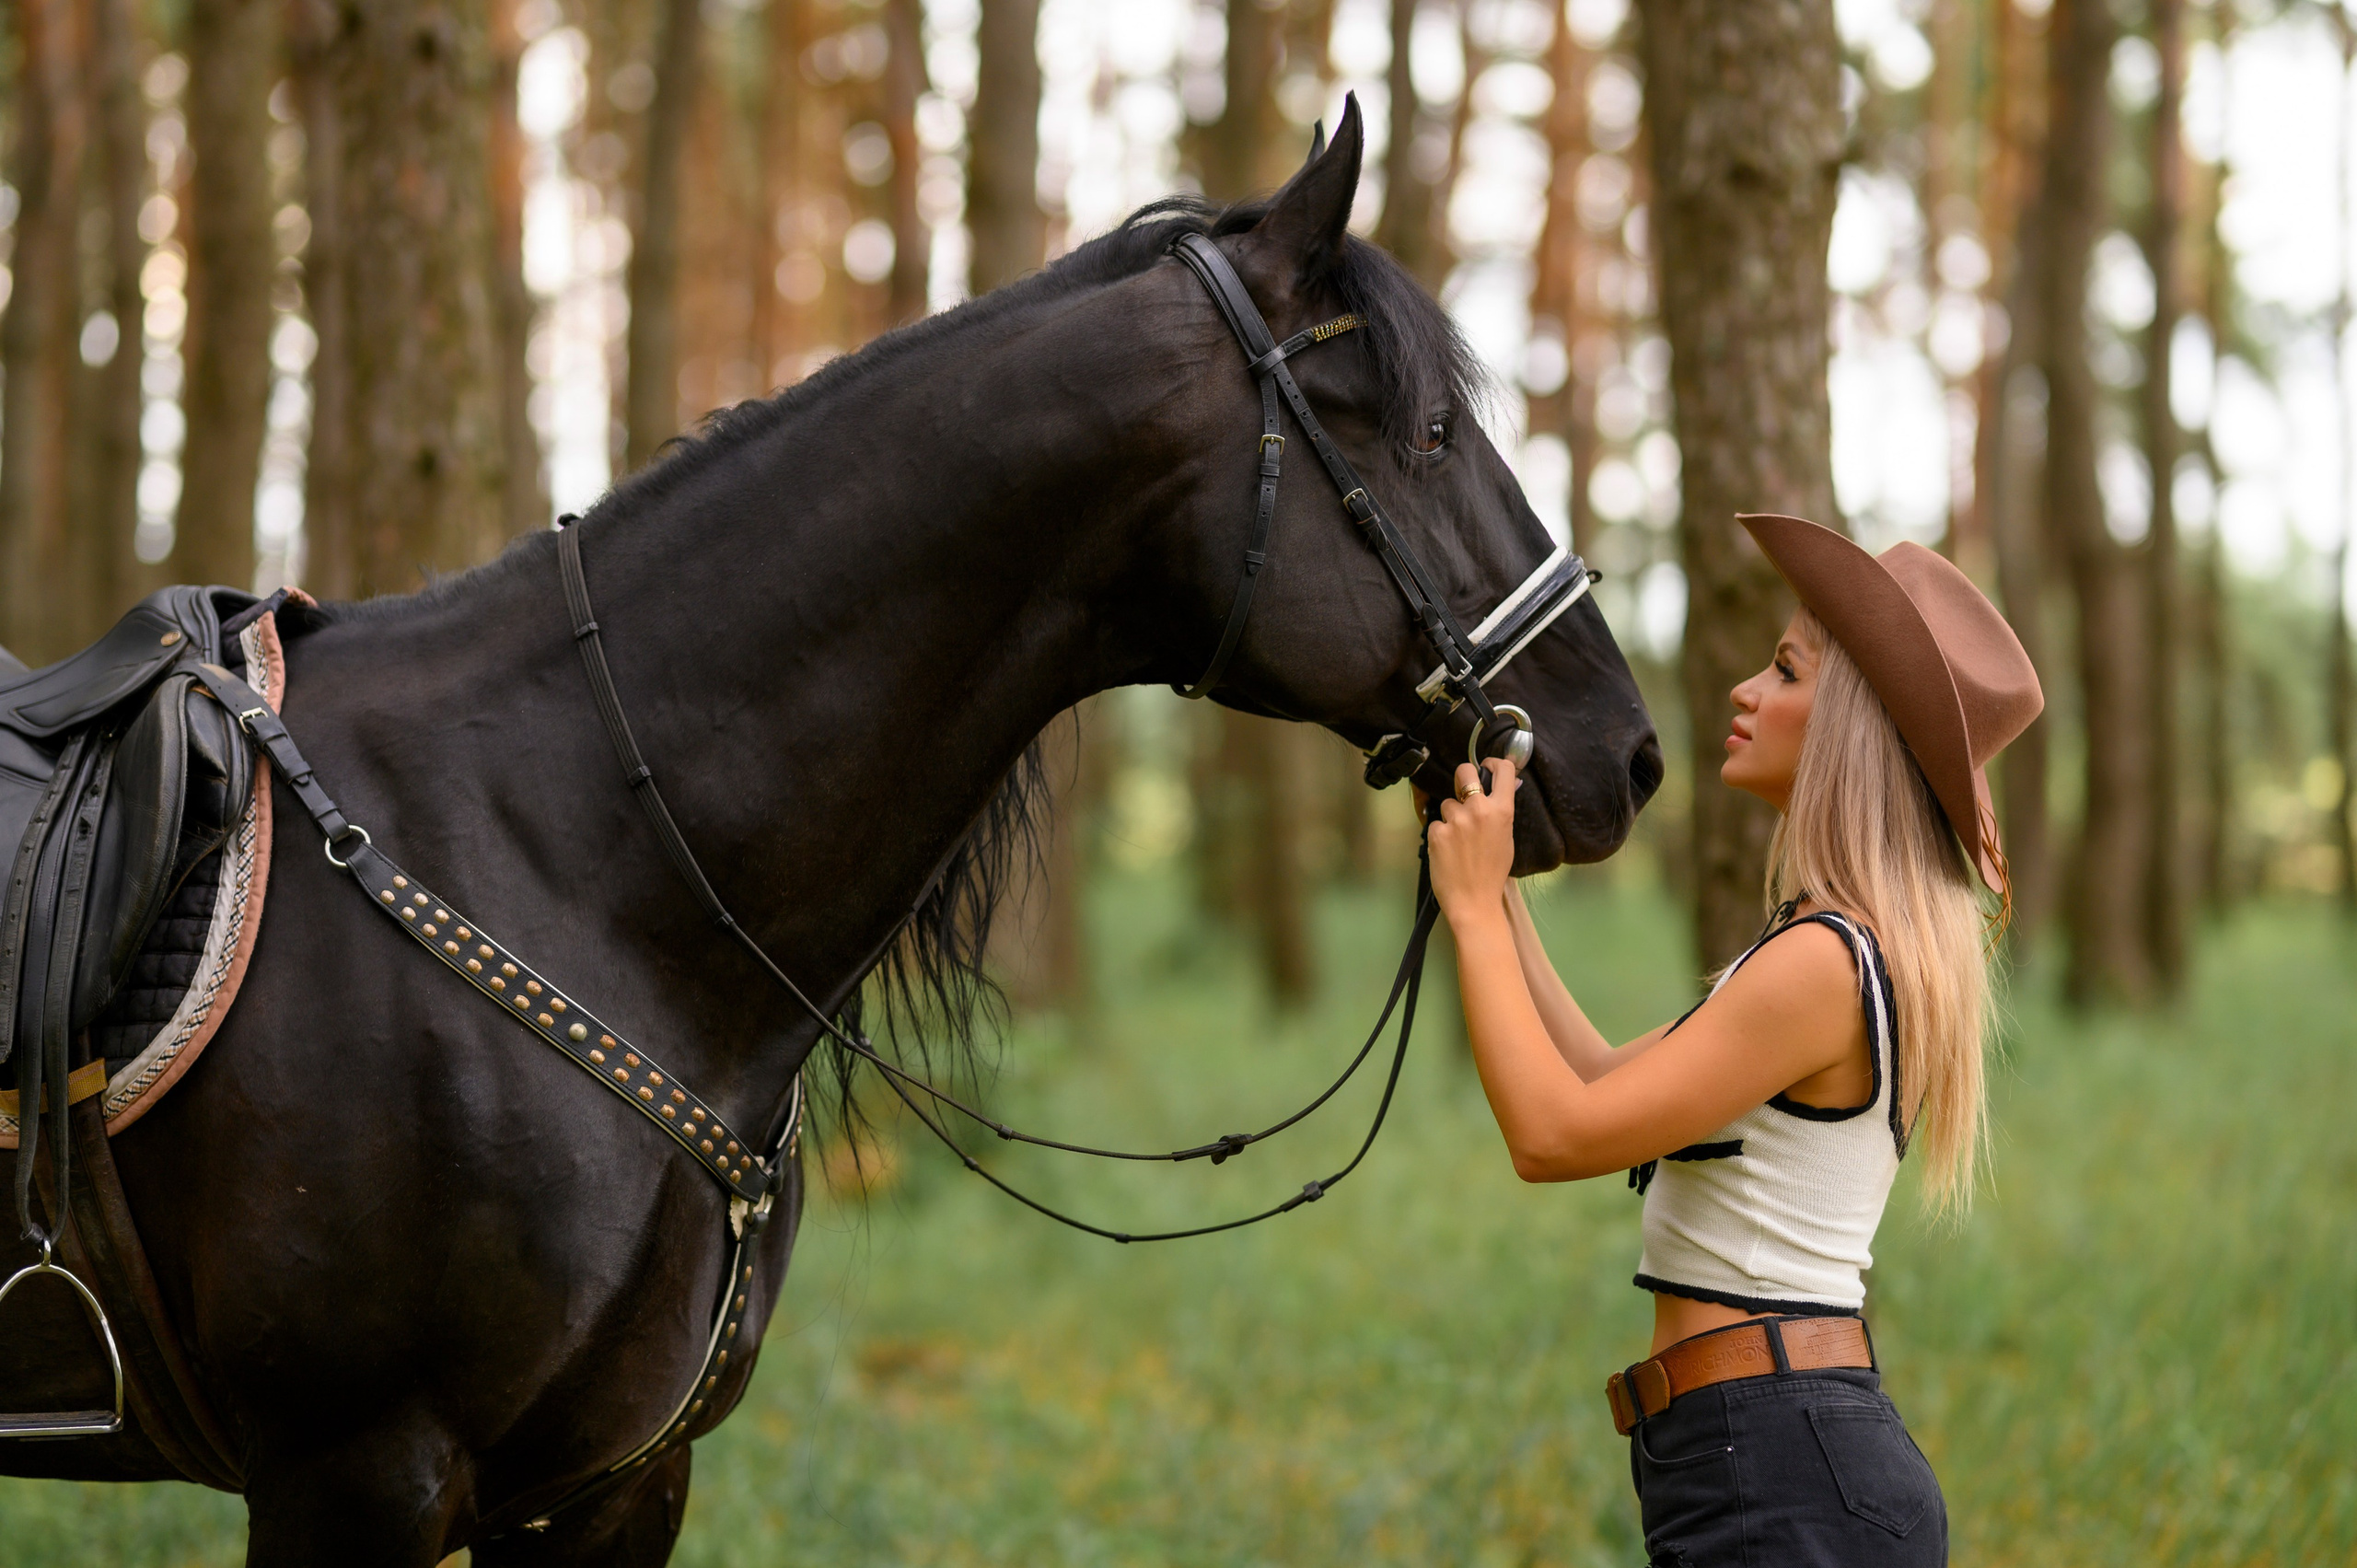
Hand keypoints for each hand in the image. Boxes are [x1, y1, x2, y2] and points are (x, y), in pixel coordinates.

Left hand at [1426, 758, 1518, 922]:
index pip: (1502, 769)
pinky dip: (1440, 835)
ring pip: (1447, 804)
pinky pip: (1436, 824)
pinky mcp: (1436, 832)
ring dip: (1451, 817)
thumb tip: (1505, 786)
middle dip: (1462, 777)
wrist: (1474, 901)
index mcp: (1502, 811)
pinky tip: (1449, 852)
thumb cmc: (1492, 873)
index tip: (1487, 765)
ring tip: (1459, 841)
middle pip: (1464, 771)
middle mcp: (1478, 810)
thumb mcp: (1506, 838)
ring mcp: (1456, 820)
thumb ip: (1501, 811)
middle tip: (1463, 792)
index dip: (1493, 762)